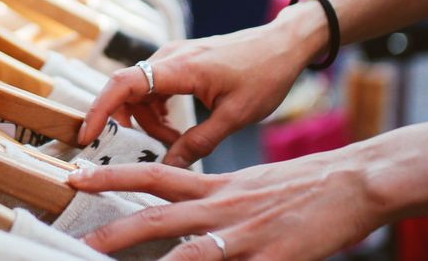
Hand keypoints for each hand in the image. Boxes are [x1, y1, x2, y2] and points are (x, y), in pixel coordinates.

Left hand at [67, 150, 383, 260]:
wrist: (352, 181)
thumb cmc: (302, 185)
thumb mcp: (249, 186)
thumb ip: (214, 201)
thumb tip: (184, 219)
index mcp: (215, 185)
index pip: (152, 176)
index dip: (111, 175)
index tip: (75, 176)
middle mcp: (222, 206)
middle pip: (156, 217)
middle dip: (112, 231)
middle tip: (75, 241)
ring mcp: (246, 235)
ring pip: (189, 255)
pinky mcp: (273, 258)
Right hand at [79, 4, 328, 167]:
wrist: (283, 44)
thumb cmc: (265, 75)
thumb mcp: (235, 117)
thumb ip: (198, 143)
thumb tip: (168, 167)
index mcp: (181, 67)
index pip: (124, 84)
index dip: (100, 109)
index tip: (87, 136)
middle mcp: (170, 56)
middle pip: (127, 91)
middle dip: (131, 123)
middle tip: (156, 147)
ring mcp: (173, 56)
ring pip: (140, 91)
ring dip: (148, 119)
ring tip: (177, 140)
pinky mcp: (179, 60)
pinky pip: (153, 86)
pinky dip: (157, 109)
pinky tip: (178, 127)